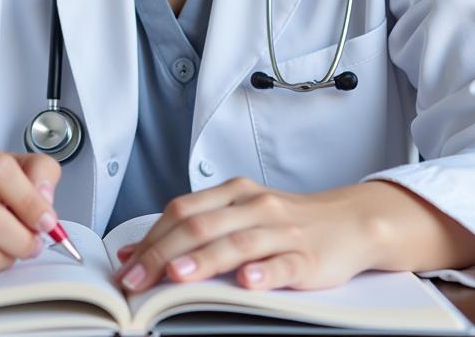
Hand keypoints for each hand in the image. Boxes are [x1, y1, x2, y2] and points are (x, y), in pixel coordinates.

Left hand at [112, 177, 387, 293]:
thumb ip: (197, 228)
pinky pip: (283, 263)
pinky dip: (264, 272)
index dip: (150, 237)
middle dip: (162, 253)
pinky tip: (247, 281)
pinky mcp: (307, 256)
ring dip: (203, 259)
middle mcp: (254, 206)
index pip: (183, 210)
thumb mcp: (241, 215)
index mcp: (234, 194)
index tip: (125, 266)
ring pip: (236, 243)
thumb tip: (140, 252)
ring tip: (176, 276)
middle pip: (201, 225)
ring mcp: (280, 230)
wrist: (349, 221)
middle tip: (135, 280)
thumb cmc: (288, 221)